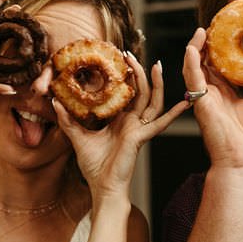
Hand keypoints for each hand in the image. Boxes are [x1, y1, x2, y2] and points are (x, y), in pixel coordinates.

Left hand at [54, 53, 188, 200]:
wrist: (102, 188)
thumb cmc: (94, 167)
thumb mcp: (77, 138)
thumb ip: (68, 120)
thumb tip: (55, 102)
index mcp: (120, 121)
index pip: (125, 93)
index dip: (124, 76)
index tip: (117, 58)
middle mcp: (132, 122)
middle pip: (140, 91)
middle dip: (137, 72)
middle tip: (128, 53)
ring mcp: (139, 129)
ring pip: (152, 100)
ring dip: (156, 83)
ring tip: (156, 65)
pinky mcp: (141, 137)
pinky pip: (160, 123)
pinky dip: (174, 113)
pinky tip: (187, 102)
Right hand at [182, 27, 242, 169]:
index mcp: (229, 92)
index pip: (225, 64)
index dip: (227, 47)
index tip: (235, 29)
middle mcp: (214, 91)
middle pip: (208, 60)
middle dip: (210, 42)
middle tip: (218, 23)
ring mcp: (205, 96)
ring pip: (195, 65)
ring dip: (196, 46)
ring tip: (203, 29)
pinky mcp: (200, 101)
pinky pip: (192, 78)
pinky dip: (191, 61)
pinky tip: (194, 47)